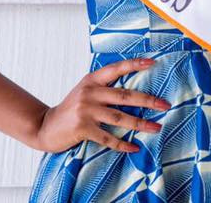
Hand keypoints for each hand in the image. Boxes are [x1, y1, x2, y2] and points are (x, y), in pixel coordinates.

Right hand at [33, 57, 171, 153]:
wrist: (45, 126)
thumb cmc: (72, 108)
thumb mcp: (85, 90)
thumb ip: (104, 87)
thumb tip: (135, 88)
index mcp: (92, 80)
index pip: (116, 69)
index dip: (134, 64)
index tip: (153, 63)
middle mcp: (90, 92)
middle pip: (125, 96)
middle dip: (148, 101)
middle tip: (165, 105)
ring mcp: (86, 110)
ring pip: (120, 118)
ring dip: (141, 124)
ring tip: (157, 128)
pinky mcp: (82, 129)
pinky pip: (108, 138)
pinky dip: (122, 144)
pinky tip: (134, 147)